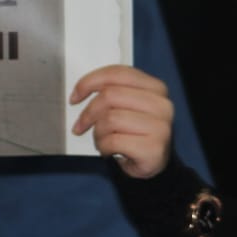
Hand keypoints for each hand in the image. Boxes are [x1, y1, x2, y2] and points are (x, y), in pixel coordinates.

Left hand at [70, 65, 172, 179]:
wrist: (154, 163)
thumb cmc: (138, 133)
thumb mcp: (129, 106)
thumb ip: (112, 92)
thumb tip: (82, 89)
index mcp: (155, 87)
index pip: (118, 73)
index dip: (90, 82)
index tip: (75, 96)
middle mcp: (161, 104)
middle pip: (110, 95)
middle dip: (88, 112)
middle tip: (80, 126)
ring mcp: (160, 127)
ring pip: (110, 119)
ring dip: (97, 133)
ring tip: (101, 140)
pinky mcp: (153, 148)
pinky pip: (113, 141)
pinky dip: (103, 147)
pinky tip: (108, 151)